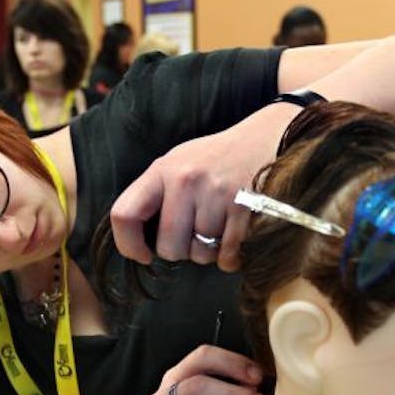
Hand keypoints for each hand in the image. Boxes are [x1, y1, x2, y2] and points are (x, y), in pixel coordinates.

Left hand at [112, 109, 286, 270]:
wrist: (270, 137)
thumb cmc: (220, 159)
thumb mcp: (181, 163)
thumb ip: (158, 196)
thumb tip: (141, 243)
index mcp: (163, 170)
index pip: (125, 214)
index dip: (129, 245)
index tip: (142, 254)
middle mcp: (186, 180)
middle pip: (169, 247)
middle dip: (182, 251)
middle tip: (196, 234)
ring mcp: (217, 195)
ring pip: (201, 254)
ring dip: (211, 251)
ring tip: (221, 226)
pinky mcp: (246, 209)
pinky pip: (229, 256)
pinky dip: (232, 256)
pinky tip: (237, 237)